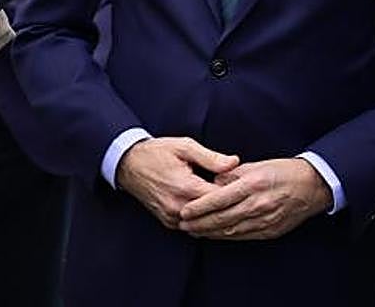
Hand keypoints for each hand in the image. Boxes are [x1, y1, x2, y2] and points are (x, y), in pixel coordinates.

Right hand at [115, 137, 238, 229]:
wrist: (128, 164)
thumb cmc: (157, 152)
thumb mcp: (185, 146)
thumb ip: (211, 157)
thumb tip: (234, 162)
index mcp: (185, 187)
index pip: (219, 198)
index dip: (235, 193)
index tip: (246, 187)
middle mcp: (178, 207)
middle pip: (213, 215)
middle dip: (229, 207)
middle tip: (244, 199)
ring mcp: (172, 218)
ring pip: (204, 225)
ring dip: (217, 216)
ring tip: (231, 206)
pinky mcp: (168, 222)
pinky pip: (192, 227)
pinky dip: (204, 221)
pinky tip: (214, 212)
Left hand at [178, 158, 329, 239]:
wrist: (313, 186)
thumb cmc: (284, 171)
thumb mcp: (257, 165)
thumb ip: (233, 174)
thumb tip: (213, 182)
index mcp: (253, 184)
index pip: (219, 199)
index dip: (199, 207)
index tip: (184, 211)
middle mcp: (258, 204)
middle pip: (222, 219)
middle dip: (200, 224)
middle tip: (183, 225)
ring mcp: (265, 220)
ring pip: (231, 231)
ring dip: (210, 233)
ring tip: (194, 231)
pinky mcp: (270, 231)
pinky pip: (244, 236)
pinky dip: (227, 236)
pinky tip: (216, 235)